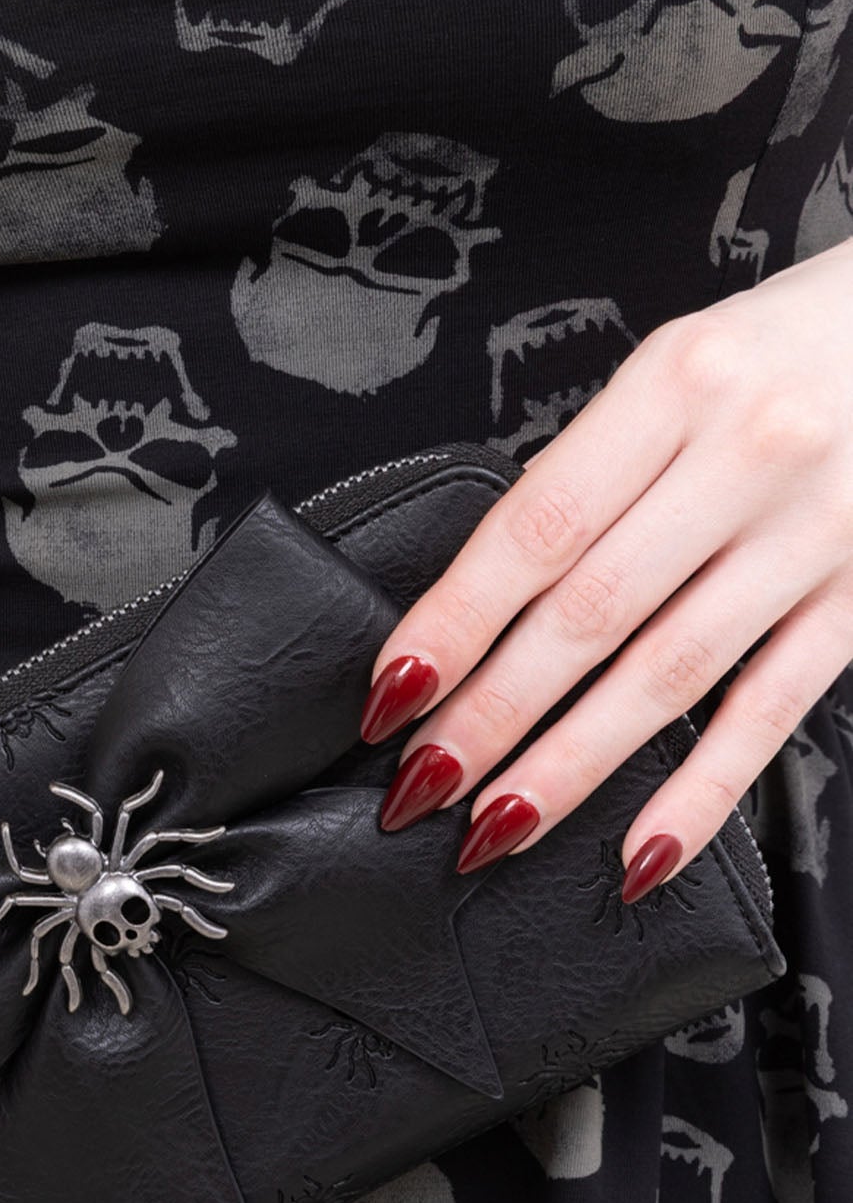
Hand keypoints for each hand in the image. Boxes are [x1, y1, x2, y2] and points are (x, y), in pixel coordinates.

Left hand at [363, 235, 852, 898]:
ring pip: (667, 675)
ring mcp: (812, 535)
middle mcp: (748, 454)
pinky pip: (770, 713)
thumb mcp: (681, 364)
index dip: (454, 621)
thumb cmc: (790, 348)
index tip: (391, 692)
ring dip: (572, 765)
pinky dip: (701, 795)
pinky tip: (640, 855)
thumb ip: (602, 467)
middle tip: (422, 783)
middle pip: (589, 612)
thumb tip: (497, 594)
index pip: (536, 527)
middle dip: (491, 713)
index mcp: (677, 382)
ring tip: (497, 824)